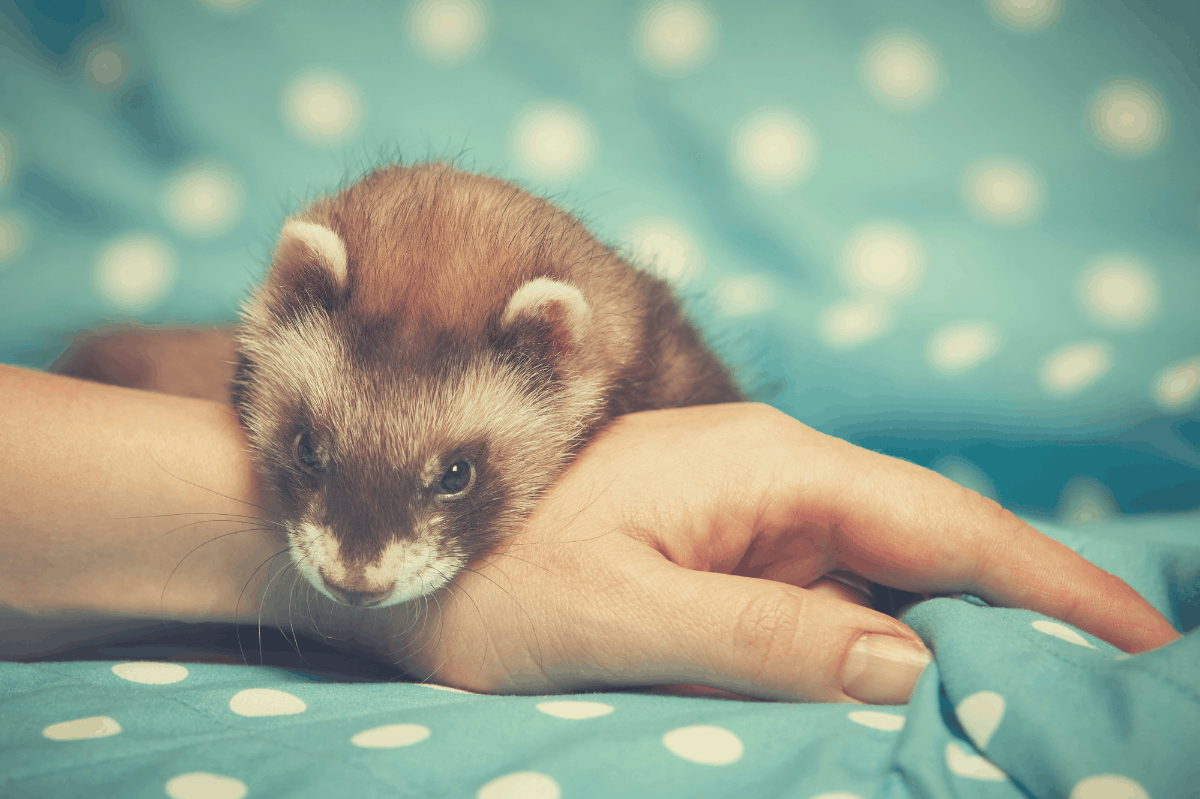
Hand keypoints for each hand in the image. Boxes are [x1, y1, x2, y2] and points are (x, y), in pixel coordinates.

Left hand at [312, 403, 1178, 703]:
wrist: (408, 558)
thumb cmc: (496, 582)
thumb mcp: (626, 619)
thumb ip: (766, 634)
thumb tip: (907, 664)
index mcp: (762, 465)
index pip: (936, 518)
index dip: (1045, 576)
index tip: (1138, 632)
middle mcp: (771, 473)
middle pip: (928, 539)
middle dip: (1021, 604)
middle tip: (1116, 675)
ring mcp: (750, 510)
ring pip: (885, 573)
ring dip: (958, 630)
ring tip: (1040, 691)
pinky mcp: (727, 549)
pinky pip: (829, 595)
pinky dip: (883, 641)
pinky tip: (920, 687)